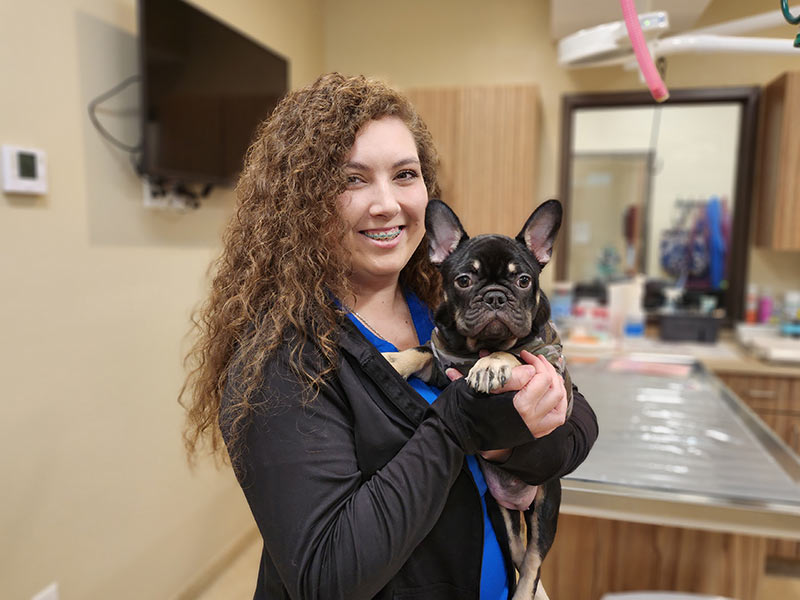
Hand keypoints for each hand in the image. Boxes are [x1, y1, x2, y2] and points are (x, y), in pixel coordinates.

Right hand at [444, 351, 567, 459]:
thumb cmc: (467, 410)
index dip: (534, 361)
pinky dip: (559, 403)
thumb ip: (494, 373)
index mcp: (519, 405)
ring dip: (557, 384)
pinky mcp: (534, 433)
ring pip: (559, 402)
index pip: (539, 377)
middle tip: (537, 359)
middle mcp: (530, 417)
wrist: (462, 434)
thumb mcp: (479, 386)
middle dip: (547, 368)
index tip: (524, 355)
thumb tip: (495, 355)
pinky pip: (557, 418)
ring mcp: (534, 426)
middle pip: (552, 387)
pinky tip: (552, 393)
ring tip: (547, 373)